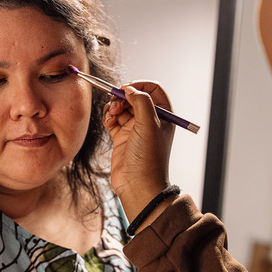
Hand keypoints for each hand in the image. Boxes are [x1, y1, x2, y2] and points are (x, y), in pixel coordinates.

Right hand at [103, 81, 175, 222]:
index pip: (153, 89)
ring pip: (121, 107)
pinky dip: (108, 117)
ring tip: (111, 117)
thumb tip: (130, 89)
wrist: (137, 185)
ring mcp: (135, 129)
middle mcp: (150, 120)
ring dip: (113, 107)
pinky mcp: (121, 137)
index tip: (127, 89)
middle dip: (122, 98)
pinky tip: (108, 124)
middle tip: (116, 106)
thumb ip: (141, 101)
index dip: (139, 86)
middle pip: (134, 96)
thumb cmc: (148, 158)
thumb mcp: (149, 124)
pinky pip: (113, 119)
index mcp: (164, 115)